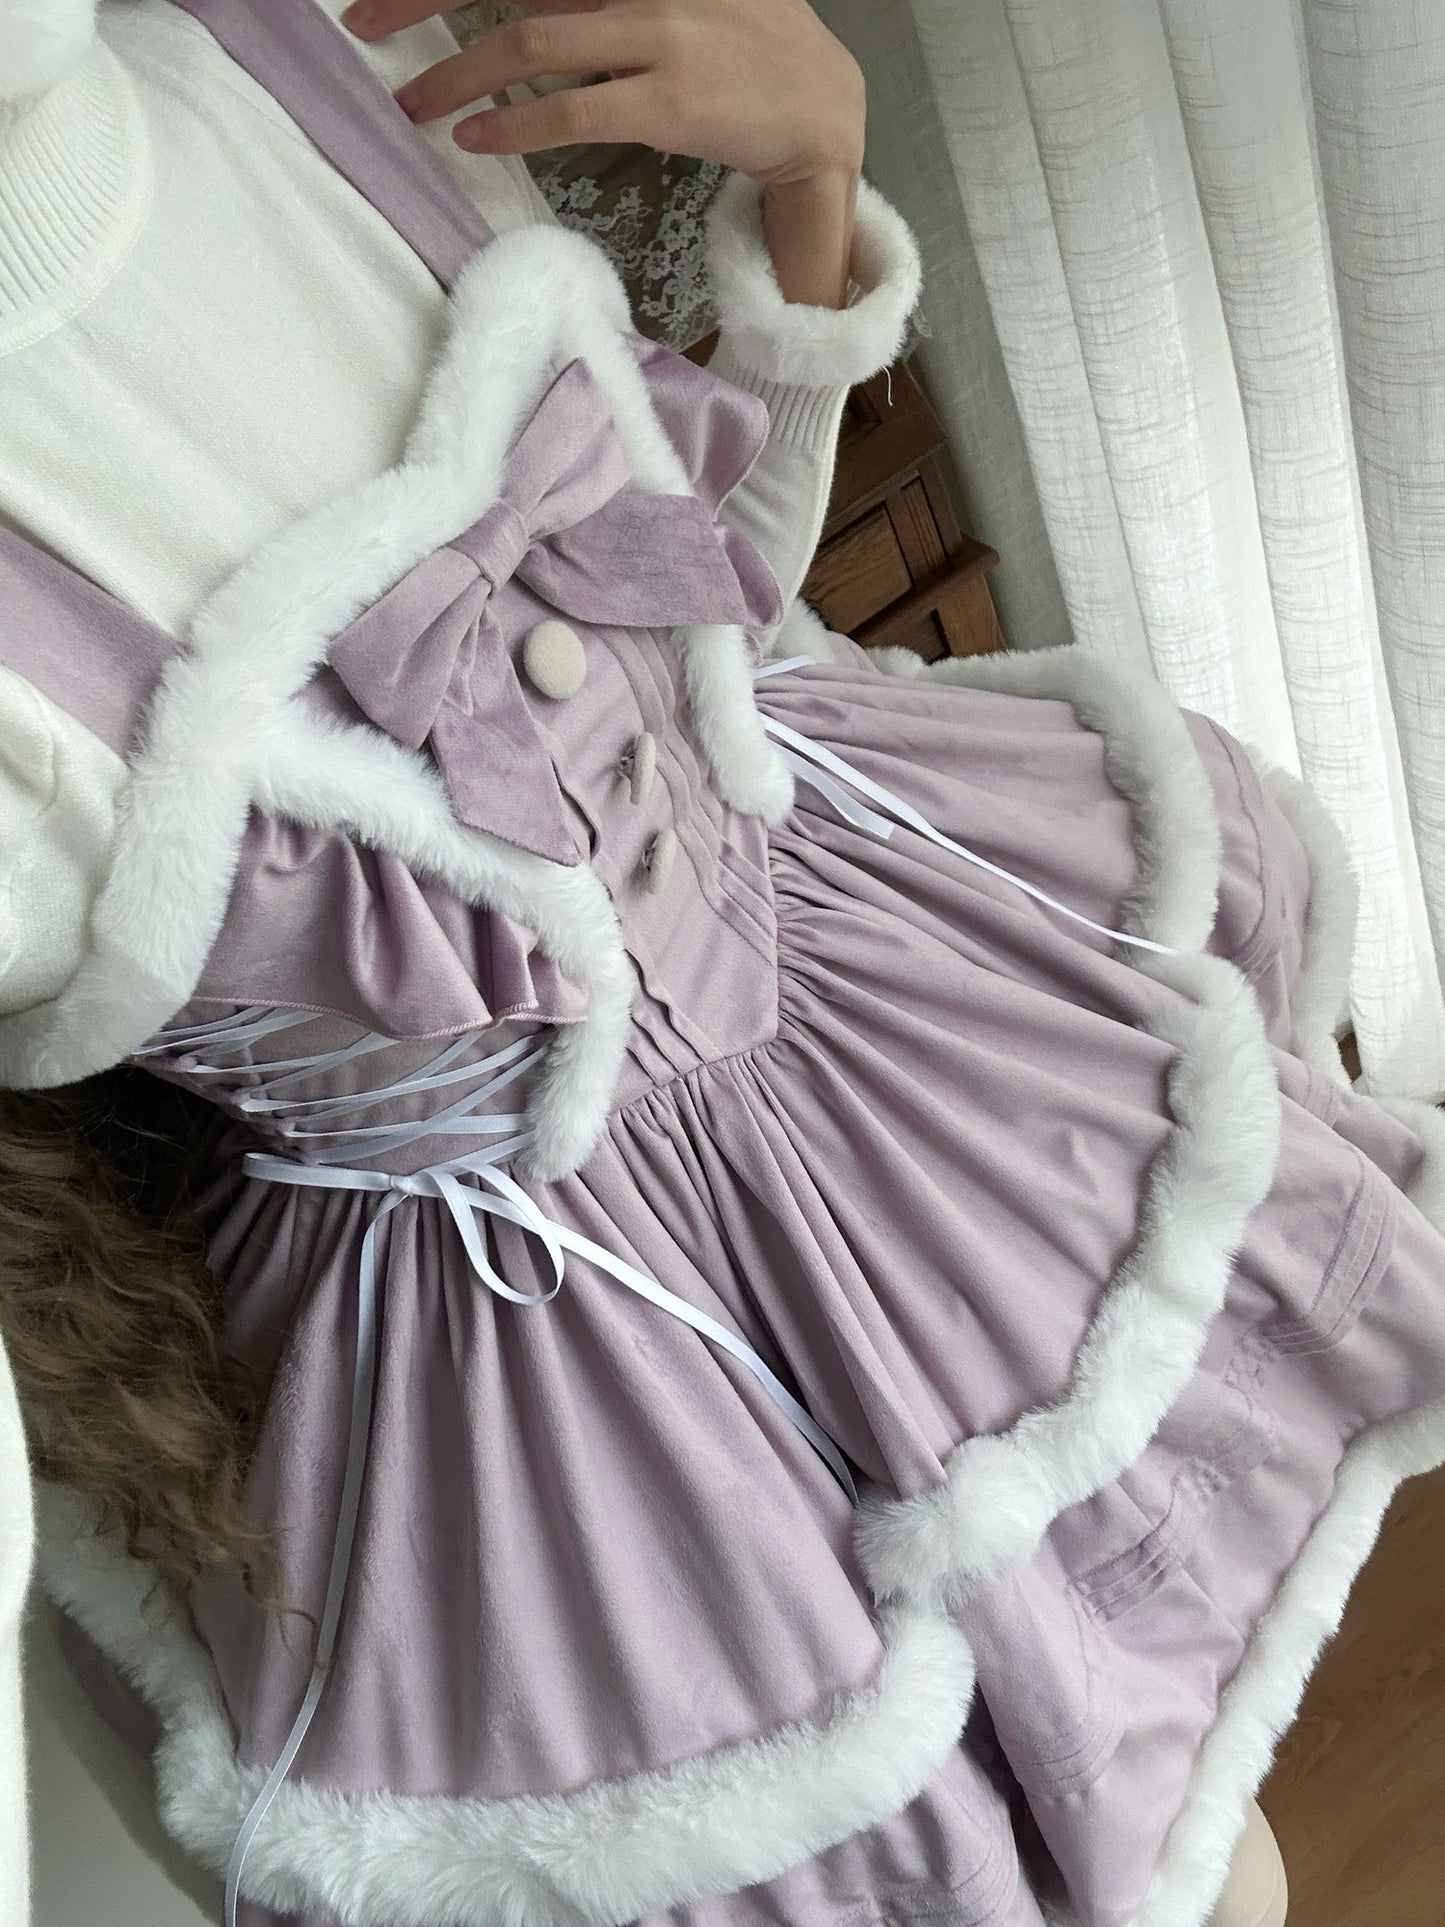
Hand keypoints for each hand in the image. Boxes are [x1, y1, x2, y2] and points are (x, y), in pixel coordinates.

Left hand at [342, 0, 865, 307]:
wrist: (823, 108)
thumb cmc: (741, 48)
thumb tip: (532, 3)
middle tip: (360, 22)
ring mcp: (658, 36)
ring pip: (529, 39)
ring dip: (455, 72)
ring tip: (410, 101)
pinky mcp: (670, 101)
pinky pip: (573, 107)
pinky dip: (515, 121)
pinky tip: (473, 135)